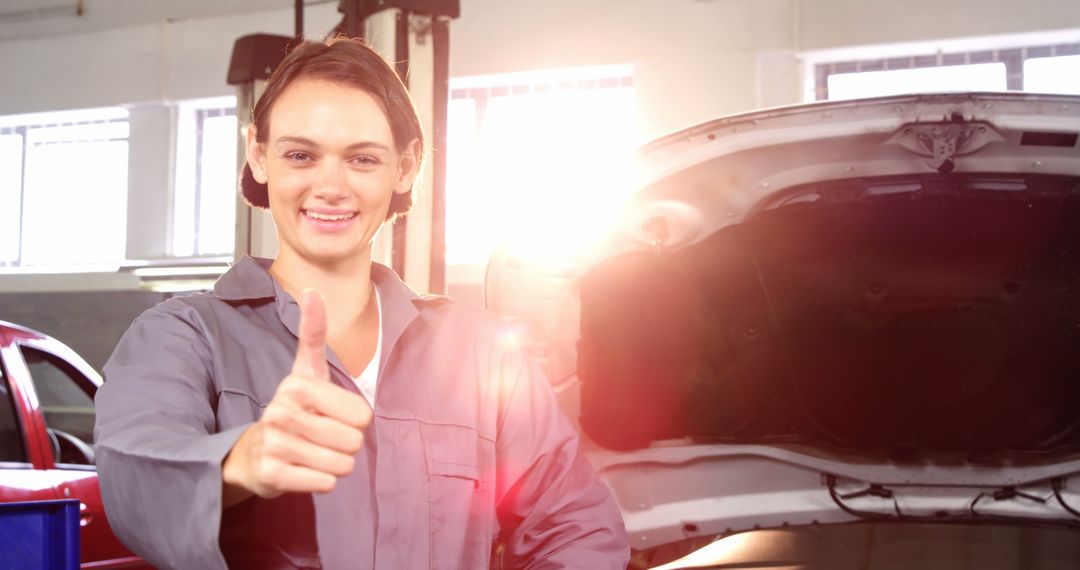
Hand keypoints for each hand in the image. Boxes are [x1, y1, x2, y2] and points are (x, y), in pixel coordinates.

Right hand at [222, 289, 371, 503]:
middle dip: (345, 445)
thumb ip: (313, 332)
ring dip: (334, 464)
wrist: (250, 453)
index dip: (354, 420)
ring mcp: (274, 444)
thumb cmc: (291, 409)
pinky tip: (303, 469)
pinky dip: (322, 481)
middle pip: (353, 441)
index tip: (330, 415)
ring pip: (341, 465)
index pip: (363, 415)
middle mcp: (282, 412)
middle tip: (322, 438)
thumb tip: (313, 290)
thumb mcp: (305, 369)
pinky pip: (325, 483)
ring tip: (313, 452)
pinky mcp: (271, 475)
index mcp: (297, 385)